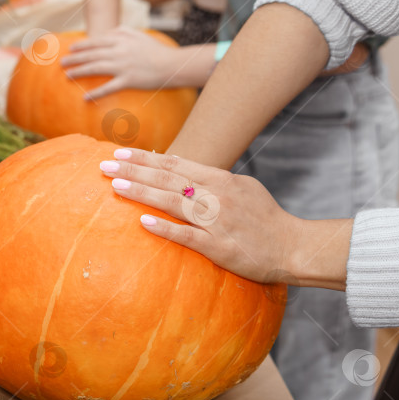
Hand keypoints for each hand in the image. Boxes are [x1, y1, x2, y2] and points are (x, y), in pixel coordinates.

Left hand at [61, 27, 180, 99]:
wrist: (171, 64)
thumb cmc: (156, 50)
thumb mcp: (139, 35)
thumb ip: (123, 31)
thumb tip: (108, 32)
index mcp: (121, 40)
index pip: (97, 42)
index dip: (82, 45)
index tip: (71, 48)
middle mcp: (119, 52)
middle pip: (92, 55)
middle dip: (75, 58)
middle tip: (62, 63)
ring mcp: (123, 66)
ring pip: (96, 68)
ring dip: (79, 72)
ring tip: (67, 76)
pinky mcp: (128, 80)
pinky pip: (108, 87)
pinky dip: (96, 93)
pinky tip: (85, 98)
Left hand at [99, 149, 304, 283]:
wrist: (294, 247)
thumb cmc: (265, 220)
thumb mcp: (242, 189)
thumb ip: (212, 182)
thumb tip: (182, 175)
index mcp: (220, 180)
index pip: (175, 163)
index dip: (145, 158)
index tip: (119, 152)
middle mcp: (217, 195)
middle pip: (168, 177)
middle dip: (134, 170)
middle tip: (104, 165)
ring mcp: (218, 220)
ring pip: (174, 201)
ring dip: (143, 192)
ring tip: (115, 186)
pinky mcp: (220, 246)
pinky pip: (188, 235)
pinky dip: (166, 228)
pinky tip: (143, 223)